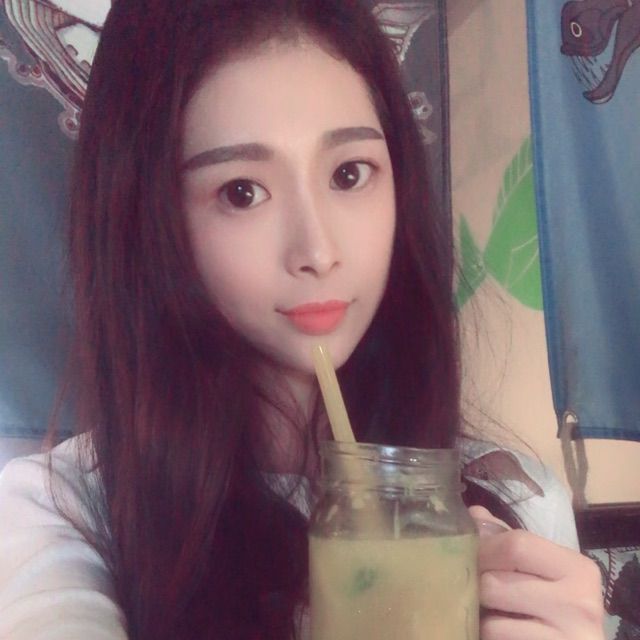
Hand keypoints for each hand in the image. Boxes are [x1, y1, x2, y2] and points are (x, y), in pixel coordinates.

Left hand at [469, 505, 604, 639]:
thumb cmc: (557, 609)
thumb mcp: (541, 571)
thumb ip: (508, 541)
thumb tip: (474, 514)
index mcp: (577, 568)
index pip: (516, 544)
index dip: (483, 549)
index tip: (470, 555)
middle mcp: (579, 602)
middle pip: (497, 580)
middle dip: (478, 584)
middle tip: (474, 587)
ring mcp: (568, 636)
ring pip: (491, 617)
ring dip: (480, 614)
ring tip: (487, 611)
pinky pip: (497, 637)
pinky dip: (487, 635)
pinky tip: (498, 632)